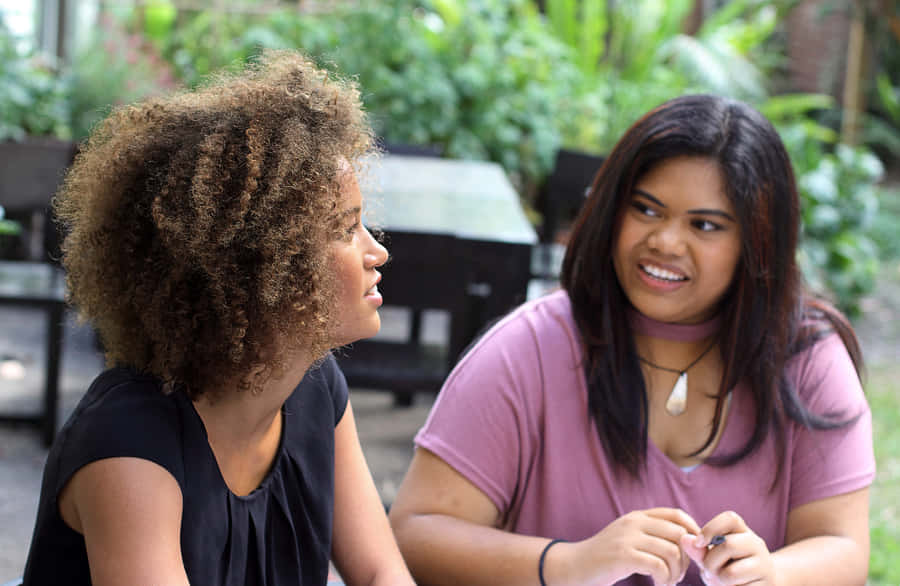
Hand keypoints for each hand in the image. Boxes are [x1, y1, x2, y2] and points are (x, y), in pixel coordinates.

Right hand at [566, 508, 700, 585]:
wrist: (574, 566)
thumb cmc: (606, 557)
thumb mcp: (628, 538)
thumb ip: (652, 535)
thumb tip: (689, 542)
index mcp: (638, 516)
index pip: (677, 515)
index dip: (693, 532)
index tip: (691, 553)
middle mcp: (634, 522)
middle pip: (679, 535)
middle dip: (686, 559)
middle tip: (678, 575)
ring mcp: (628, 537)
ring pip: (672, 552)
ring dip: (676, 573)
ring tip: (667, 582)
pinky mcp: (623, 555)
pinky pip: (659, 566)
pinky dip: (665, 579)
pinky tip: (658, 585)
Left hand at [679, 511, 775, 585]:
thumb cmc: (727, 569)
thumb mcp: (711, 558)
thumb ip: (698, 550)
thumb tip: (684, 539)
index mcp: (742, 531)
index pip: (730, 518)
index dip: (711, 528)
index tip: (699, 543)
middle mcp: (756, 544)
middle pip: (728, 545)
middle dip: (710, 562)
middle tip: (708, 570)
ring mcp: (764, 565)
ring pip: (731, 572)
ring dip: (719, 580)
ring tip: (721, 580)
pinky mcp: (767, 584)